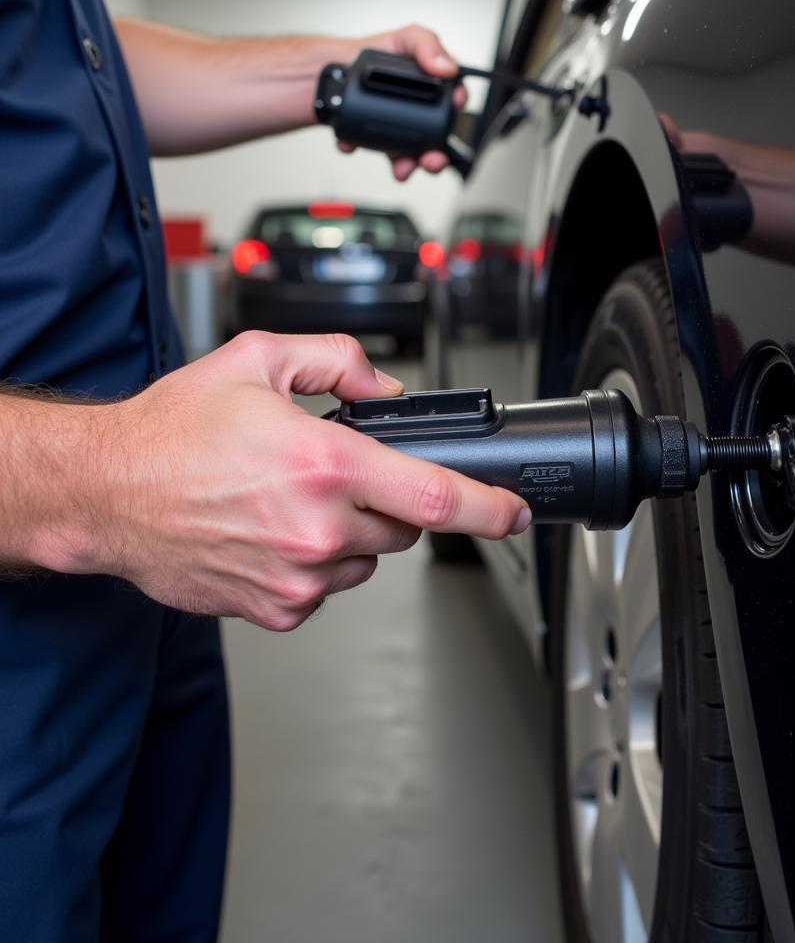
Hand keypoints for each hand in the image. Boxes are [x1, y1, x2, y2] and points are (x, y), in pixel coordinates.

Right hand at [97, 332, 529, 630]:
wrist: (107, 492)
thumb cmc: (171, 432)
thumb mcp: (257, 361)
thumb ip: (338, 362)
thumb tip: (387, 388)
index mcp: (326, 464)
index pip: (437, 498)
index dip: (490, 508)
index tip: (514, 512)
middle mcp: (318, 527)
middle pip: (405, 528)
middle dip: (392, 501)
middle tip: (341, 476)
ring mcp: (299, 576)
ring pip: (368, 560)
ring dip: (352, 533)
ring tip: (293, 502)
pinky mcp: (278, 607)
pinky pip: (327, 586)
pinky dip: (317, 561)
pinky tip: (272, 532)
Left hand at [337, 24, 467, 181]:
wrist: (332, 69)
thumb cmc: (370, 53)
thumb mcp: (404, 38)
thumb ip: (426, 44)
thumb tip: (446, 67)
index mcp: (432, 88)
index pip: (454, 99)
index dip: (457, 105)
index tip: (453, 107)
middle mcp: (418, 112)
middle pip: (436, 140)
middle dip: (437, 155)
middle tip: (432, 158)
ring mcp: (399, 129)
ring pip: (411, 156)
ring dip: (409, 165)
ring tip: (403, 167)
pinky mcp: (377, 140)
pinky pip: (377, 153)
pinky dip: (367, 151)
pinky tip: (354, 143)